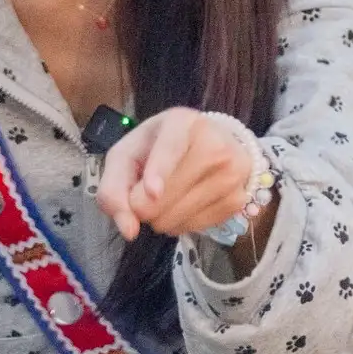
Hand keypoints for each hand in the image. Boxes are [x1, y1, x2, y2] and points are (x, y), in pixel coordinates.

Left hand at [94, 108, 257, 241]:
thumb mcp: (128, 154)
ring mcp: (232, 174)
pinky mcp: (239, 200)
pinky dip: (179, 223)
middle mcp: (214, 144)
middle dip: (143, 205)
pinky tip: (183, 204)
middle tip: (146, 190)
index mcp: (182, 122)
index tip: (152, 191)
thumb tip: (128, 231)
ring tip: (166, 195)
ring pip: (178, 217)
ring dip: (160, 217)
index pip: (171, 148)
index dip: (160, 170)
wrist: (211, 146)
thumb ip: (113, 188)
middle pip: (165, 196)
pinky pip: (194, 228)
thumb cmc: (160, 148)